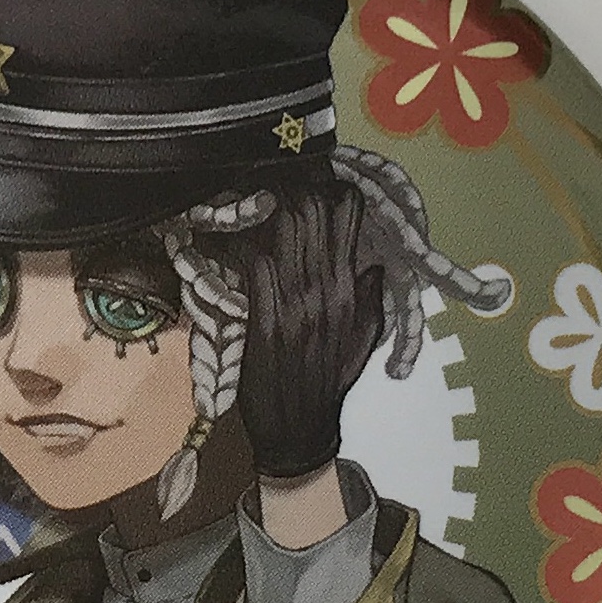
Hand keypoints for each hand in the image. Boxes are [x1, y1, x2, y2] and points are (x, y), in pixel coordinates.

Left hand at [236, 185, 383, 479]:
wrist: (299, 429)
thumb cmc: (326, 383)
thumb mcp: (363, 342)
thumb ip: (371, 301)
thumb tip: (374, 265)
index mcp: (351, 292)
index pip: (348, 221)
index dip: (328, 189)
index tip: (308, 174)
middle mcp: (328, 293)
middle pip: (314, 218)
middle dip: (291, 188)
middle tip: (269, 173)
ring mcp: (298, 308)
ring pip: (285, 235)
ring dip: (264, 209)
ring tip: (249, 191)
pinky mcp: (266, 323)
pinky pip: (256, 268)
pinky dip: (241, 246)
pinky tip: (227, 232)